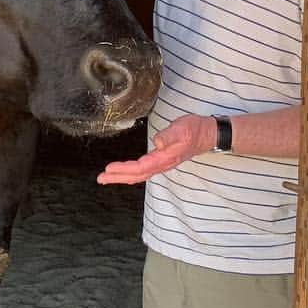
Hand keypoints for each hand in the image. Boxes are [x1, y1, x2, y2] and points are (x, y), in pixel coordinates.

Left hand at [97, 114, 215, 184]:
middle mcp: (162, 164)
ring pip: (139, 175)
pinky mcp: (161, 161)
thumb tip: (156, 143)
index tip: (109, 168)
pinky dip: (131, 173)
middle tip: (101, 179)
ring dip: (122, 176)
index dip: (124, 169)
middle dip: (118, 177)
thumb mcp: (182, 129)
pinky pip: (143, 171)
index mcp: (164, 158)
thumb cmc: (194, 130)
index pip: (140, 167)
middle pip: (137, 175)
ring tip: (106, 178)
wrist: (207, 134)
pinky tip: (124, 173)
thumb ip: (169, 136)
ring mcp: (162, 164)